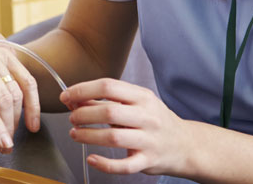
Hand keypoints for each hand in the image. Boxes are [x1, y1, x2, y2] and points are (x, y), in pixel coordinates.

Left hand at [0, 11, 38, 151]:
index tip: (4, 145)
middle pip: (1, 98)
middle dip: (6, 126)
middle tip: (3, 147)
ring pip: (15, 92)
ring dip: (16, 120)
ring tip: (7, 136)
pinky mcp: (7, 54)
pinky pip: (27, 81)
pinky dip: (33, 104)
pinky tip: (32, 124)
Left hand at [61, 78, 192, 176]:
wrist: (186, 145)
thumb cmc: (154, 120)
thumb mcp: (135, 103)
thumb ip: (105, 101)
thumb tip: (73, 99)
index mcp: (142, 97)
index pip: (108, 86)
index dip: (82, 90)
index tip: (66, 96)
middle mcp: (148, 117)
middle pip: (109, 111)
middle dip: (83, 114)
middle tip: (71, 118)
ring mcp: (149, 140)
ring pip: (113, 137)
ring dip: (88, 136)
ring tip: (75, 134)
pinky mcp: (149, 161)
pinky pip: (124, 165)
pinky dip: (105, 164)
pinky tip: (91, 158)